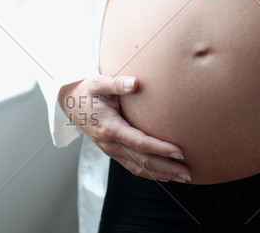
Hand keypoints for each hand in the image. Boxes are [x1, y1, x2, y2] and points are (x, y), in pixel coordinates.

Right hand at [59, 75, 190, 182]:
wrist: (70, 104)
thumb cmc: (87, 92)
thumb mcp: (98, 83)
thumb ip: (116, 83)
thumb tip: (134, 83)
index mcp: (109, 127)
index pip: (139, 142)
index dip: (160, 148)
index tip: (179, 151)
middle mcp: (110, 143)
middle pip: (142, 160)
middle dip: (167, 167)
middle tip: (189, 171)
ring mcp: (111, 150)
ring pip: (139, 168)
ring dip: (162, 174)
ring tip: (184, 176)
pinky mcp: (113, 152)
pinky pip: (133, 167)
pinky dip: (150, 174)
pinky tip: (166, 174)